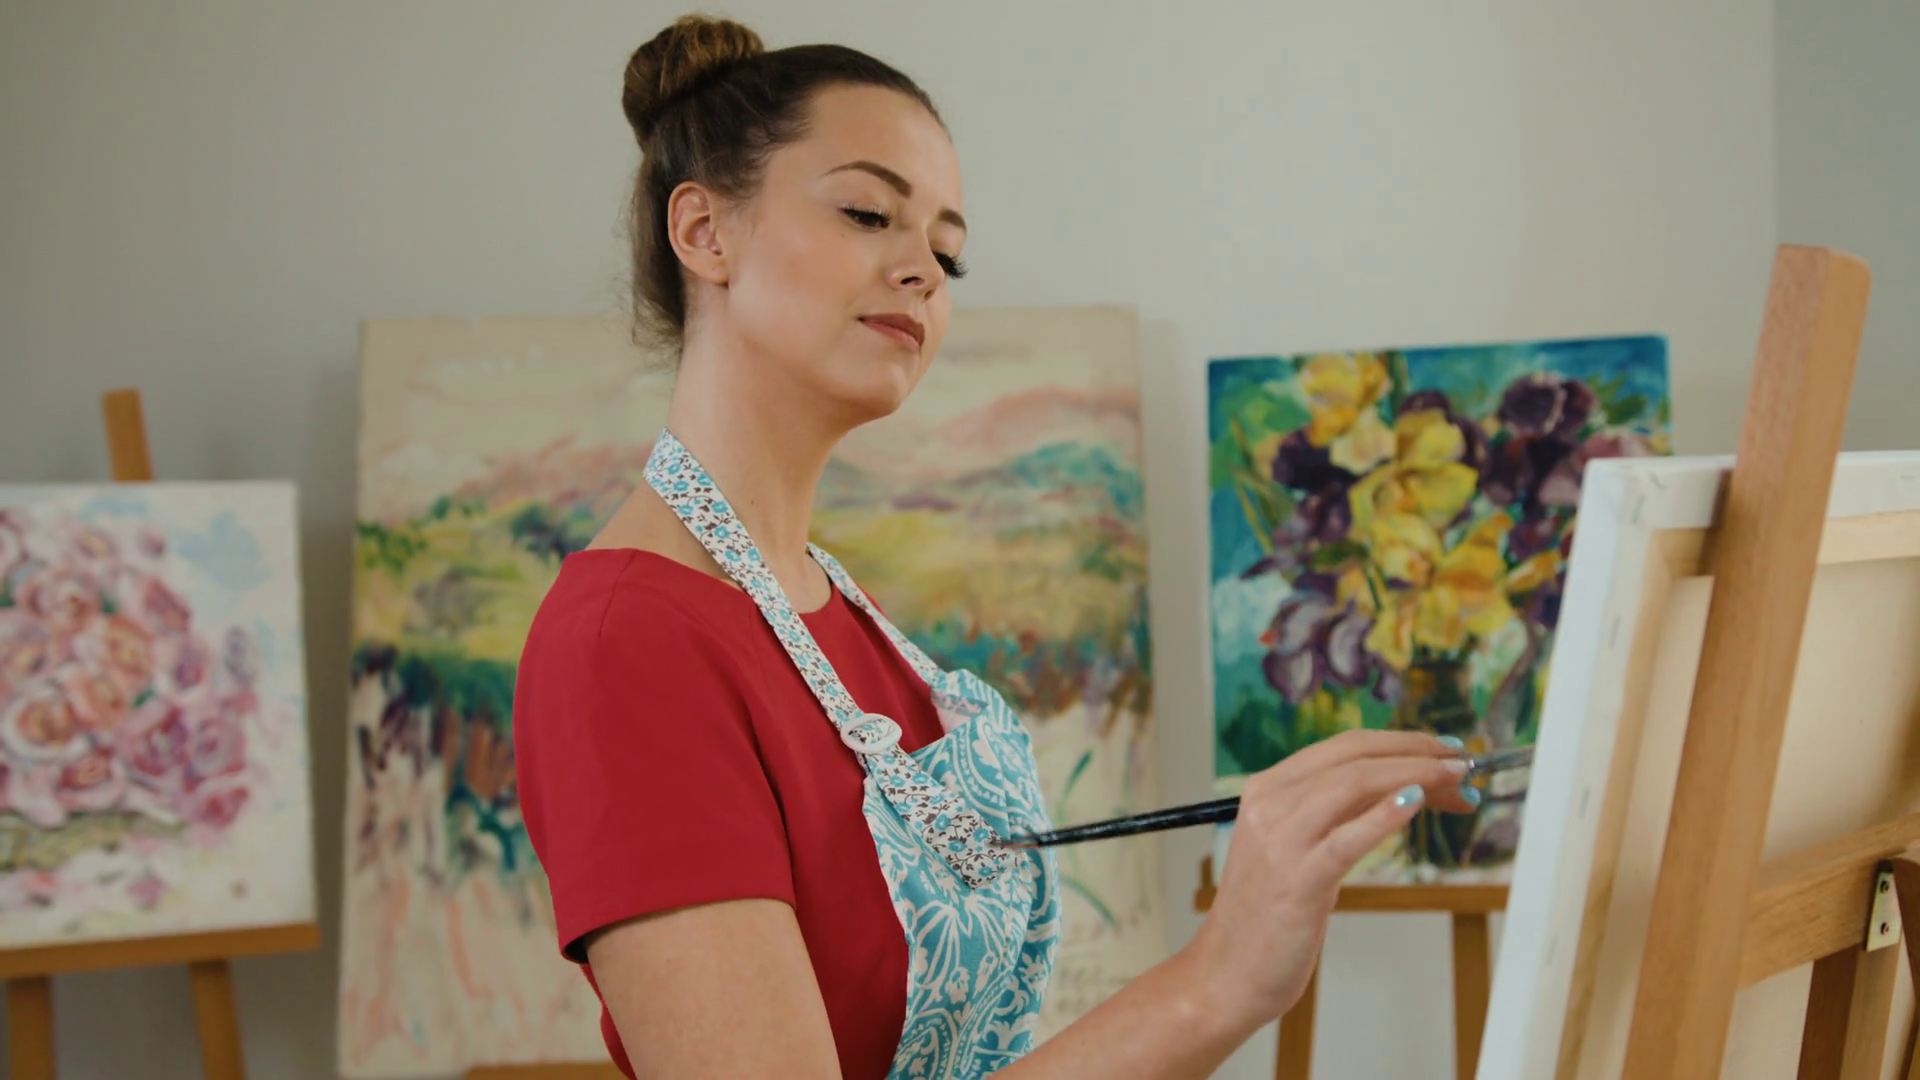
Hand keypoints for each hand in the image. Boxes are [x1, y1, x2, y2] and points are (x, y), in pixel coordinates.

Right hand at [1183, 730, 1477, 1028]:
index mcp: (1265, 791)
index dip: (1400, 742)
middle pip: (1353, 756)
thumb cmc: (1266, 917)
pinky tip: (1417, 803)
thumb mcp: (1296, 849)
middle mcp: (1269, 805)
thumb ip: (1335, 816)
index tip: (1440, 751)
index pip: (1342, 747)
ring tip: (1455, 781)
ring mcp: (1281, 841)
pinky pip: (1349, 837)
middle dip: (1415, 752)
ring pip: (1354, 783)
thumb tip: (1402, 789)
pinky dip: (1386, 814)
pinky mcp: (1299, 880)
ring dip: (1415, 775)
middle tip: (1461, 761)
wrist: (1228, 973)